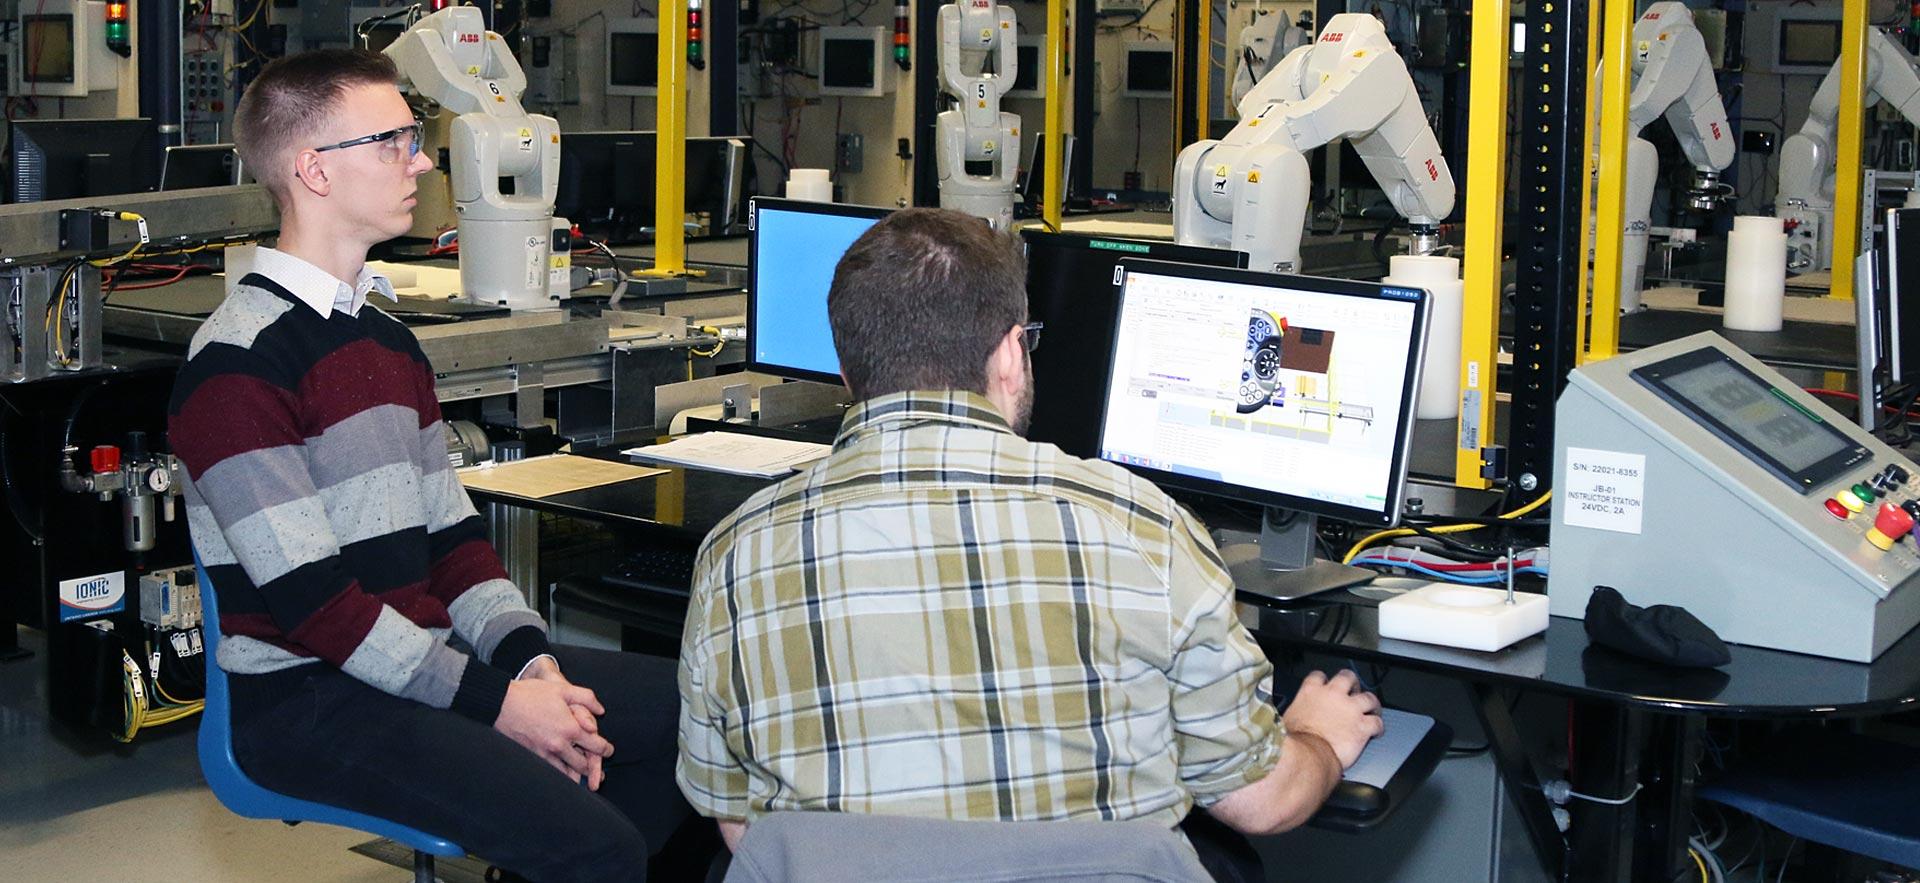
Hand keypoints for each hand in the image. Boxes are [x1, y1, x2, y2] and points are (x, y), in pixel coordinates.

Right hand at [496, 677, 614, 787]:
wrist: (501, 704)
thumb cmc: (532, 694)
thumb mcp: (563, 689)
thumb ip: (587, 698)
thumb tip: (601, 710)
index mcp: (571, 728)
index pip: (596, 746)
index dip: (606, 749)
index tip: (609, 751)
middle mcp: (560, 745)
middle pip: (583, 764)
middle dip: (593, 768)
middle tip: (598, 771)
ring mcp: (544, 754)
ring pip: (566, 774)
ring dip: (576, 776)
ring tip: (582, 779)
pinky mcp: (532, 758)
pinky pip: (550, 772)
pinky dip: (559, 775)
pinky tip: (561, 775)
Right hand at [1281, 669, 1382, 768]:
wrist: (1307, 755)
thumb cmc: (1294, 742)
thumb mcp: (1287, 720)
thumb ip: (1296, 713)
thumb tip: (1291, 718)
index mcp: (1311, 692)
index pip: (1319, 676)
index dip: (1324, 681)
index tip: (1325, 685)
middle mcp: (1333, 695)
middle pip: (1348, 678)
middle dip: (1353, 683)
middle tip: (1354, 690)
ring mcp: (1351, 709)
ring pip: (1369, 698)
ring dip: (1372, 704)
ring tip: (1372, 709)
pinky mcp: (1363, 726)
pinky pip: (1377, 723)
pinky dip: (1378, 727)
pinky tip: (1376, 732)